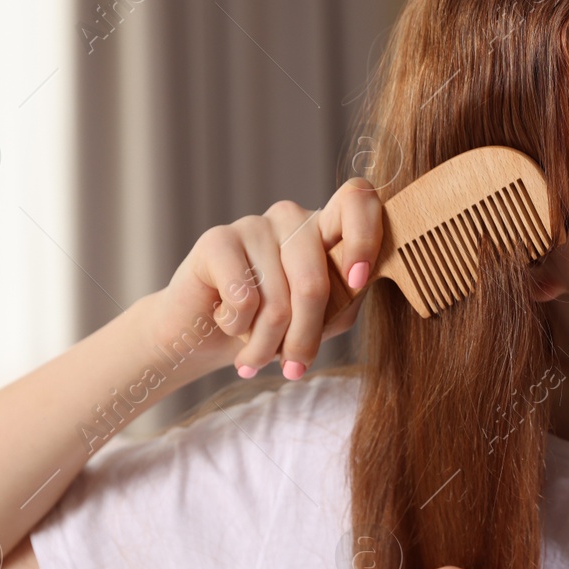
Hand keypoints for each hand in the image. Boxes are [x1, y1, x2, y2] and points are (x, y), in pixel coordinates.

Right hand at [140, 178, 383, 381]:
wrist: (204, 340)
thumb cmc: (273, 327)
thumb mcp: (326, 317)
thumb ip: (350, 294)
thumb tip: (360, 279)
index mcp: (326, 230)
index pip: (357, 200)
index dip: (364, 238)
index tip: (358, 280)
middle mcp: (292, 219)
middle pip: (315, 280)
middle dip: (304, 337)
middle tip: (293, 368)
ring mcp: (254, 224)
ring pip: (278, 299)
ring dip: (266, 343)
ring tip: (253, 353)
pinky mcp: (217, 239)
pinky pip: (243, 298)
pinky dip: (237, 326)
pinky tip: (226, 320)